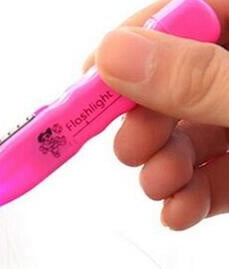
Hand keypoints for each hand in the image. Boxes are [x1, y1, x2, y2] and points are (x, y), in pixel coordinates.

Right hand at [84, 0, 228, 229]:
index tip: (91, 79)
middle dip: (145, 123)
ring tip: (161, 187)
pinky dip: (190, 199)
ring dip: (163, 167)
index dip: (133, 42)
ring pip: (189, 136)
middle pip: (175, 82)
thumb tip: (113, 56)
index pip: (183, 14)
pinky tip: (178, 213)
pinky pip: (213, 177)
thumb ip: (197, 78)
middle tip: (132, 148)